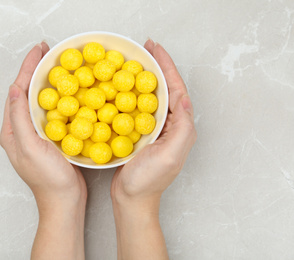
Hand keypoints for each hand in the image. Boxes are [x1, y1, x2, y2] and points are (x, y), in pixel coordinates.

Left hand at [0, 42, 85, 259]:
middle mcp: (21, 130)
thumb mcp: (30, 147)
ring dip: (47, 81)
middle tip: (48, 52)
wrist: (64, 201)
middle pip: (26, 93)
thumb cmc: (48, 179)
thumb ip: (19, 118)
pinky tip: (68, 91)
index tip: (39, 50)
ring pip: (40, 100)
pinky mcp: (50, 138)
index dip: (27, 68)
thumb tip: (14, 89)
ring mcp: (36, 134)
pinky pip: (52, 111)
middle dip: (36, 70)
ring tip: (57, 65)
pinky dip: (58, 97)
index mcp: (12, 131)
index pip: (17, 91)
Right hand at [111, 39, 196, 259]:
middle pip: (164, 88)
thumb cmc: (148, 181)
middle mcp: (170, 125)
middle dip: (156, 66)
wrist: (132, 200)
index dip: (166, 66)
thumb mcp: (170, 155)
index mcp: (179, 127)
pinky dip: (131, 93)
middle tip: (145, 48)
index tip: (154, 49)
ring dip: (144, 76)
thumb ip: (182, 127)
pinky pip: (137, 107)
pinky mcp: (140, 133)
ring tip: (135, 61)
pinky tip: (121, 86)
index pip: (175, 89)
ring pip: (151, 95)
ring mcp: (154, 129)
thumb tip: (184, 98)